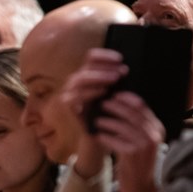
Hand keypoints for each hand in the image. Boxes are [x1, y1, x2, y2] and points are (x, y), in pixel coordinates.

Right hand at [61, 49, 128, 177]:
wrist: (101, 136)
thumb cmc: (110, 113)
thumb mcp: (115, 94)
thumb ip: (116, 81)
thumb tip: (125, 68)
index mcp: (88, 75)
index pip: (91, 57)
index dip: (105, 55)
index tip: (120, 59)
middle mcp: (77, 81)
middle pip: (86, 65)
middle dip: (104, 67)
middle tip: (121, 71)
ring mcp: (70, 92)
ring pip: (80, 78)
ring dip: (98, 77)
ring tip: (115, 79)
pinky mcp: (67, 105)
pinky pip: (76, 95)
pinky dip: (90, 92)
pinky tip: (103, 91)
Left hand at [92, 92, 163, 191]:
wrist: (141, 189)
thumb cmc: (137, 164)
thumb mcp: (142, 143)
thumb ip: (136, 126)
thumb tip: (120, 106)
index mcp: (157, 129)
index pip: (142, 106)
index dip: (127, 98)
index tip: (114, 95)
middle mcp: (153, 135)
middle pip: (132, 113)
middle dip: (115, 106)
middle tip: (102, 103)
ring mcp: (144, 144)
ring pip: (122, 126)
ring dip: (107, 121)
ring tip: (96, 119)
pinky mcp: (133, 154)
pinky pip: (115, 140)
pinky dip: (105, 136)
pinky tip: (97, 135)